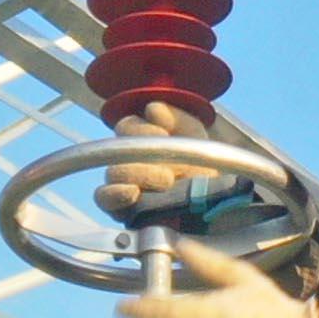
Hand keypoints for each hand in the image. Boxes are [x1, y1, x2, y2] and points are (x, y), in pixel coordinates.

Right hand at [91, 100, 248, 225]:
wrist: (216, 209)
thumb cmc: (205, 172)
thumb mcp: (198, 139)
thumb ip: (179, 119)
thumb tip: (153, 108)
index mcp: (143, 140)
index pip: (126, 126)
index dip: (144, 129)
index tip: (166, 135)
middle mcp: (129, 161)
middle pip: (118, 147)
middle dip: (145, 152)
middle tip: (172, 165)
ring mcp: (122, 185)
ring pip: (113, 171)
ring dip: (140, 174)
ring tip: (167, 180)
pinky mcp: (119, 209)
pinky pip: (103, 197)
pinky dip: (115, 193)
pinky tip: (133, 192)